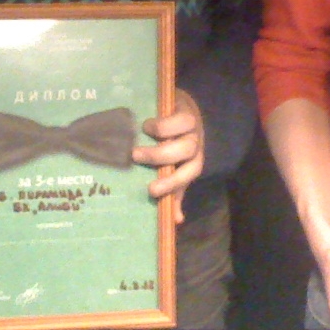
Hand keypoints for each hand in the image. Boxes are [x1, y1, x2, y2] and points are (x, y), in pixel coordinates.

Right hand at [136, 89, 203, 223]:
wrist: (186, 112)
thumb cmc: (177, 147)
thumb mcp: (177, 169)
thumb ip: (175, 192)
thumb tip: (176, 220)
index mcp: (192, 163)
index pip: (188, 174)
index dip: (173, 184)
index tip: (150, 190)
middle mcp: (194, 145)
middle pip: (186, 152)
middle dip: (160, 156)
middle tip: (135, 156)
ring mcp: (191, 127)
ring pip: (184, 131)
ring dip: (162, 135)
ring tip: (139, 136)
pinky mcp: (185, 109)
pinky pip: (179, 118)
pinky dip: (163, 122)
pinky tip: (146, 125)